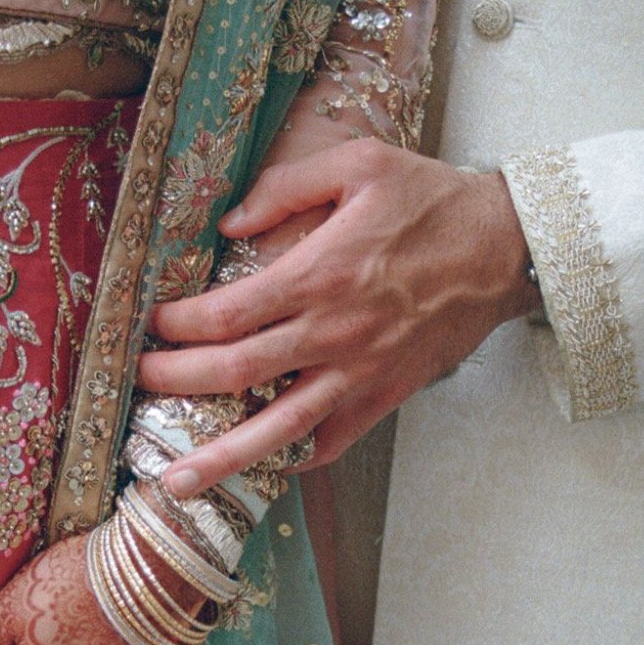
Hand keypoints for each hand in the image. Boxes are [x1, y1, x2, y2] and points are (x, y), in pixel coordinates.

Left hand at [140, 141, 537, 491]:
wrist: (507, 248)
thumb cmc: (432, 201)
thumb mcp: (359, 164)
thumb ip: (284, 187)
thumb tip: (225, 224)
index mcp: (321, 274)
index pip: (228, 314)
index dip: (178, 324)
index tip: (151, 322)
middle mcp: (335, 333)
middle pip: (235, 372)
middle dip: (175, 383)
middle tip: (136, 385)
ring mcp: (360, 373)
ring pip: (278, 427)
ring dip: (221, 456)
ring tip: (175, 480)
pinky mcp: (385, 396)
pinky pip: (331, 441)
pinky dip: (293, 458)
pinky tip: (259, 467)